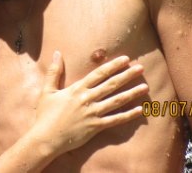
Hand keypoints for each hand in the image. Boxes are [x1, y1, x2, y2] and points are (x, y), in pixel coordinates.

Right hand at [31, 53, 147, 156]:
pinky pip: (115, 120)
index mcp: (77, 88)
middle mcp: (87, 99)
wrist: (46, 138)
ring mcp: (93, 113)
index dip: (113, 65)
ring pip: (117, 101)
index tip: (125, 59)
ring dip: (132, 93)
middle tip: (141, 68)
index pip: (99, 74)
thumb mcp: (47, 90)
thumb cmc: (46, 114)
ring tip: (145, 87)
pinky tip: (139, 110)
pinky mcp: (96, 127)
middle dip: (127, 75)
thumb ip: (54, 71)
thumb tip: (57, 53)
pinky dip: (128, 115)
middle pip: (111, 84)